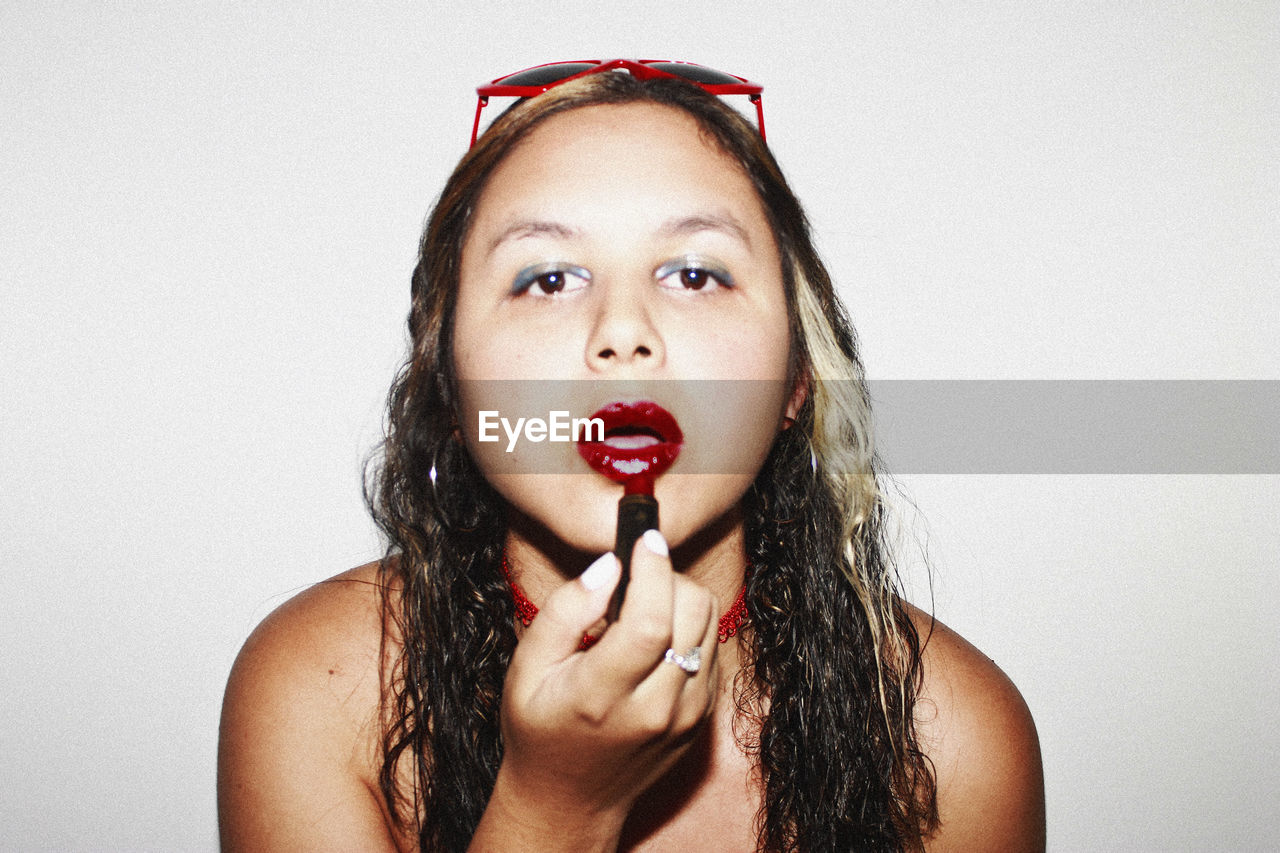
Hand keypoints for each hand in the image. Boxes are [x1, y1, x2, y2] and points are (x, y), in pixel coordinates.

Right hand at [487, 530, 719, 845]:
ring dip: (680, 598)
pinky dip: (688, 628)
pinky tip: (654, 638)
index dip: (653, 570)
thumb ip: (565, 612)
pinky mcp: (702, 718)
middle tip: (634, 576)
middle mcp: (654, 709)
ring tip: (641, 607)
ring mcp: (686, 717)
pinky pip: (711, 648)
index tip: (644, 540)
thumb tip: (609, 566)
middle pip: (691, 613)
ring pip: (709, 624)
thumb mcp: (527, 668)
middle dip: (667, 576)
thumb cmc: (540, 727)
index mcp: (603, 696)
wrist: (570, 797)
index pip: (648, 621)